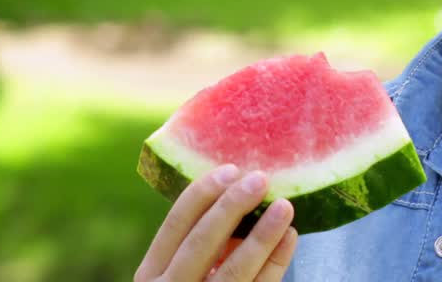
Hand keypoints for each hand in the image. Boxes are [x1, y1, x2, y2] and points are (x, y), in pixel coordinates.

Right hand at [135, 165, 297, 280]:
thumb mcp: (182, 271)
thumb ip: (201, 242)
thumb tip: (238, 192)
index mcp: (151, 274)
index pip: (175, 226)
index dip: (202, 194)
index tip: (230, 169)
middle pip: (201, 243)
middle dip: (231, 207)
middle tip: (260, 179)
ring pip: (233, 270)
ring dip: (261, 235)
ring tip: (284, 206)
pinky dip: (277, 262)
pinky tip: (290, 236)